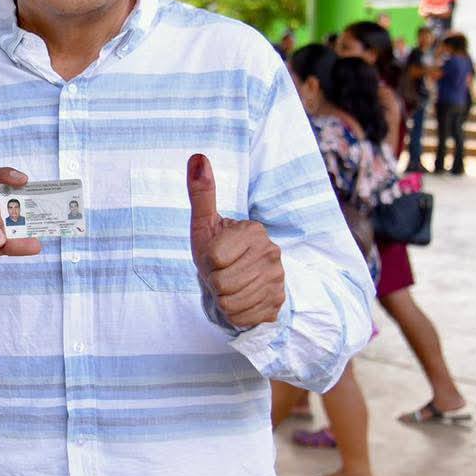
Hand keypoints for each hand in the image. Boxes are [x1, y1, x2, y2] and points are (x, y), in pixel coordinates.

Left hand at [186, 154, 284, 329]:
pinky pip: (242, 318)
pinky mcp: (277, 304)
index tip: (215, 256)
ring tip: (229, 284)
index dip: (206, 262)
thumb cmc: (216, 248)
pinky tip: (241, 299)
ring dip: (223, 298)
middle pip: (221, 283)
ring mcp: (278, 280)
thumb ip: (201, 192)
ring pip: (230, 302)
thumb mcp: (204, 223)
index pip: (213, 258)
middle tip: (221, 272)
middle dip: (213, 282)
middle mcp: (271, 253)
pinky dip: (235, 314)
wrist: (240, 279)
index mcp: (253, 231)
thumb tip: (197, 157)